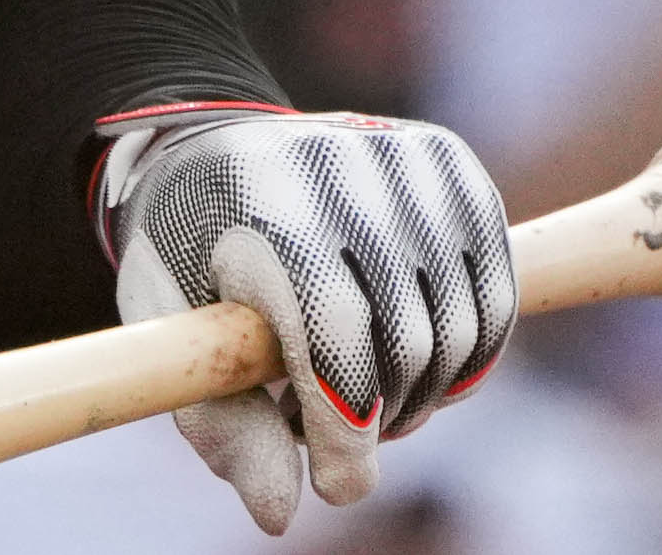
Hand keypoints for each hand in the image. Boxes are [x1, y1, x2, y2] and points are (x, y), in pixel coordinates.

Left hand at [102, 103, 513, 534]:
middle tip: (332, 437)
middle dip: (377, 419)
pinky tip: (409, 365)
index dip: (344, 424)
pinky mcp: (452, 165)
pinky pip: (495, 298)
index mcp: (257, 199)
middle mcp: (340, 165)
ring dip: (420, 395)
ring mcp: (404, 158)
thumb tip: (281, 514)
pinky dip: (465, 356)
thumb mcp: (167, 331)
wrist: (217, 148)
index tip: (335, 483)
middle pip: (407, 338)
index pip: (334, 327)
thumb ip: (219, 421)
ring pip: (461, 329)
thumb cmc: (184, 253)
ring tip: (357, 396)